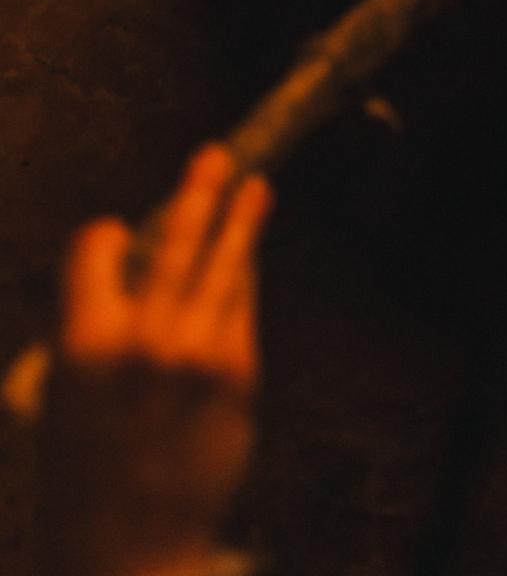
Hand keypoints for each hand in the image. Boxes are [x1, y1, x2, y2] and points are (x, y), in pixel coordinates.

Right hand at [41, 145, 271, 575]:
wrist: (129, 551)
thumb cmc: (84, 477)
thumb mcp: (62, 396)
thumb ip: (92, 332)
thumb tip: (131, 279)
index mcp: (84, 339)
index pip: (98, 247)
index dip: (106, 238)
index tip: (117, 235)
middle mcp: (145, 335)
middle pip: (177, 238)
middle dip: (197, 192)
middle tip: (215, 156)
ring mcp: (198, 349)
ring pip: (225, 264)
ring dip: (242, 221)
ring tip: (257, 188)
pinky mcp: (239, 370)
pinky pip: (242, 307)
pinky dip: (243, 280)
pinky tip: (249, 261)